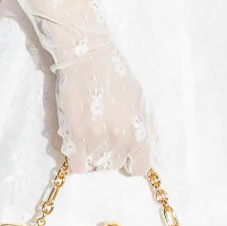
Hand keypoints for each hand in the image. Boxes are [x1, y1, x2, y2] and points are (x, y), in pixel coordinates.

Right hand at [56, 58, 152, 175]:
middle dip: (110, 153)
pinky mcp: (75, 136)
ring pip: (95, 165)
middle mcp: (120, 139)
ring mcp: (97, 140)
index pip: (140, 167)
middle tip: (103, 134)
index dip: (132, 162)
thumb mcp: (141, 100)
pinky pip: (77, 166)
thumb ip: (148, 128)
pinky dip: (77, 158)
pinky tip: (78, 142)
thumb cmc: (116, 75)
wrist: (88, 58)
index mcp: (139, 132)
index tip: (126, 155)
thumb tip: (152, 148)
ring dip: (92, 154)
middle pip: (115, 165)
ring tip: (90, 132)